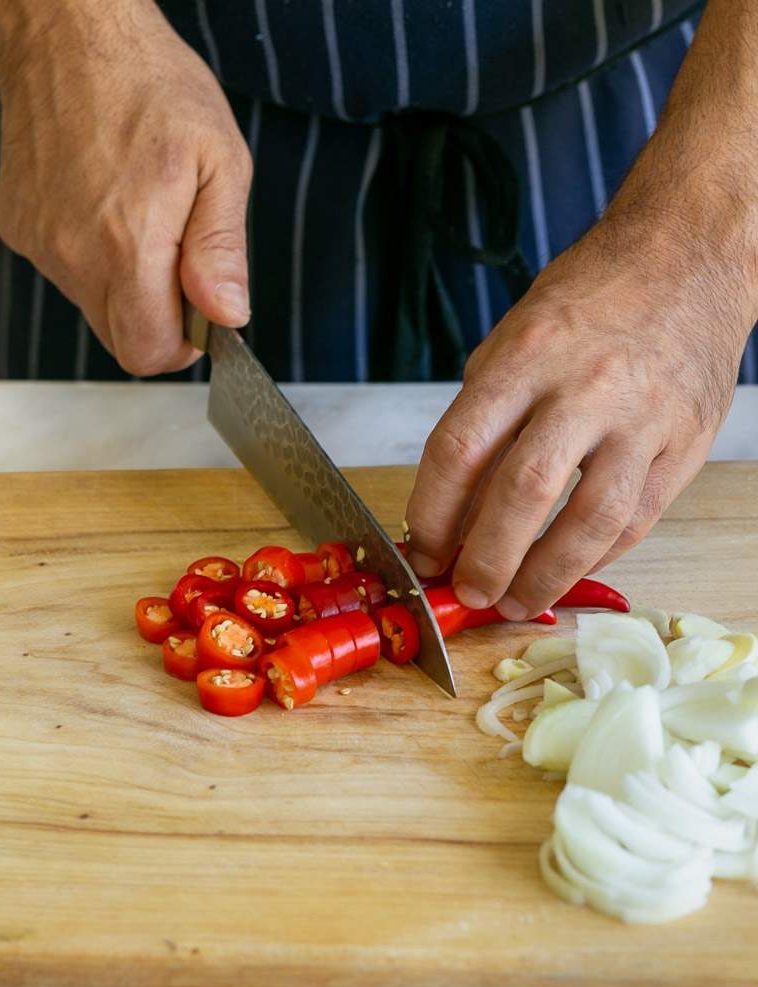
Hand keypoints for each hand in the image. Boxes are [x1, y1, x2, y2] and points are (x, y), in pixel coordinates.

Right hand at [0, 0, 251, 374]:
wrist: (69, 32)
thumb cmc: (151, 85)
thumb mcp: (220, 164)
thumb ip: (221, 250)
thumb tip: (226, 315)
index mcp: (128, 246)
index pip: (148, 351)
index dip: (182, 344)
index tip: (201, 312)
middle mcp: (74, 255)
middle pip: (120, 339)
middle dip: (158, 320)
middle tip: (179, 263)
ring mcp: (41, 243)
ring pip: (94, 306)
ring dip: (127, 285)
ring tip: (142, 215)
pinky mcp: (20, 227)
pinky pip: (66, 271)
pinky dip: (93, 256)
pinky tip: (106, 203)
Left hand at [405, 207, 752, 618]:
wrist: (687, 260)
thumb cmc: (589, 300)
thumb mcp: (514, 338)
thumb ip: (486, 419)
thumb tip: (454, 509)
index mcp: (526, 354)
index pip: (460, 448)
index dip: (432, 513)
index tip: (424, 548)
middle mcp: (584, 386)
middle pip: (522, 492)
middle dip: (485, 558)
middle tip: (467, 591)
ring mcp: (642, 418)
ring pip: (588, 521)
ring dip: (544, 576)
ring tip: (514, 603)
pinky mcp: (685, 444)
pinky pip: (636, 520)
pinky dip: (594, 557)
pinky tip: (565, 570)